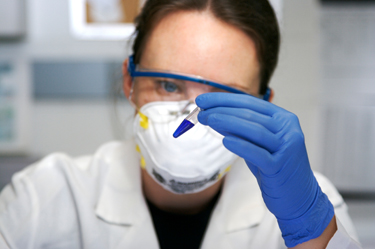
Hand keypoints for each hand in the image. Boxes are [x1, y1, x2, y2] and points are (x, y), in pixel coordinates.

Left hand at [196, 93, 333, 246]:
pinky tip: (225, 140)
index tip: (203, 99)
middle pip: (250, 115)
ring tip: (207, 119)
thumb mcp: (258, 144)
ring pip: (253, 130)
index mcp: (283, 118)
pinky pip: (257, 153)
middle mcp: (288, 129)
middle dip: (221, 110)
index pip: (250, 103)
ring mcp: (286, 147)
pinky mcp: (281, 166)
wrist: (298, 197)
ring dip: (226, 122)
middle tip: (200, 110)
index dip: (224, 99)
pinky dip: (240, 145)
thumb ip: (241, 130)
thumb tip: (214, 115)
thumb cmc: (274, 167)